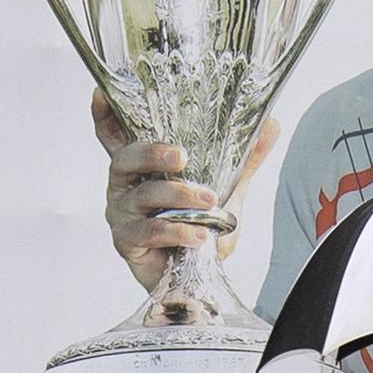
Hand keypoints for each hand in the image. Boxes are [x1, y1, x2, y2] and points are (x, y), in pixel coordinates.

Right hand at [95, 91, 276, 292]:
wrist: (196, 277)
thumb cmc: (197, 226)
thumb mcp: (224, 186)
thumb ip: (244, 159)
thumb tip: (270, 125)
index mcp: (140, 165)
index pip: (115, 134)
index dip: (105, 114)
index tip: (102, 95)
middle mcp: (124, 185)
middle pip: (124, 158)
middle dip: (152, 153)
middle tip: (182, 157)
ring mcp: (122, 213)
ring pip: (142, 195)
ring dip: (177, 196)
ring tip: (207, 202)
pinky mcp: (127, 242)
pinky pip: (148, 231)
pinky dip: (176, 231)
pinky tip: (197, 235)